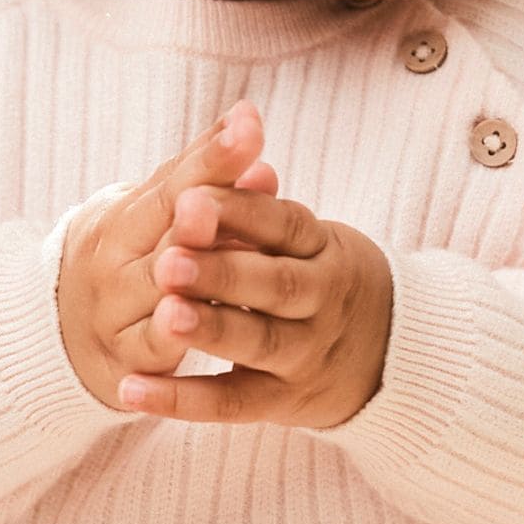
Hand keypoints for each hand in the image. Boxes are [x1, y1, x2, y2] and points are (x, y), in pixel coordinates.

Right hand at [57, 102, 281, 412]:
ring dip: (191, 281)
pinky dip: (171, 339)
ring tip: (217, 264)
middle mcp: (113, 268)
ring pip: (163, 295)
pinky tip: (190, 328)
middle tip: (218, 202)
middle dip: (195, 224)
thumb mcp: (152, 212)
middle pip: (165, 242)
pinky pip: (155, 351)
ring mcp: (116, 318)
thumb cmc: (128, 257)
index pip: (172, 187)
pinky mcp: (126, 365)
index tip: (248, 130)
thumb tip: (250, 120)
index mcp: (122, 222)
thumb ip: (203, 173)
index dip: (212, 161)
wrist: (61, 332)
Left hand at [123, 156, 393, 430]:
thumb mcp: (308, 238)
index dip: (239, 211)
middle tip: (170, 260)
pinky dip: (181, 399)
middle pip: (273, 284)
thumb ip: (259, 202)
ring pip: (256, 342)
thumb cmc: (322, 279)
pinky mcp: (281, 402)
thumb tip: (237, 121)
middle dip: (222, 271)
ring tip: (165, 316)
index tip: (190, 197)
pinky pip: (229, 403)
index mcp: (324, 250)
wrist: (391, 357)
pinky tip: (132, 389)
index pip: (284, 224)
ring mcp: (303, 356)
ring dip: (210, 329)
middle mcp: (321, 302)